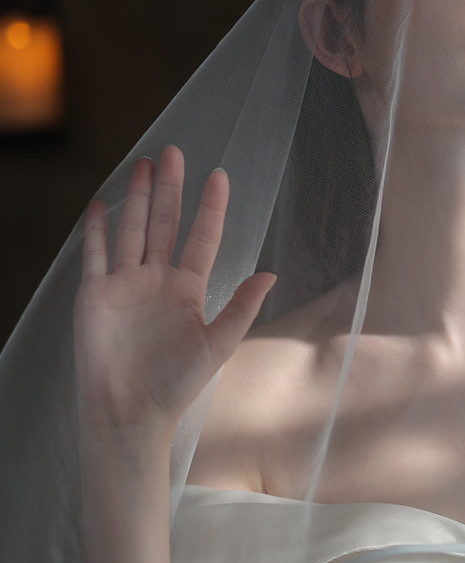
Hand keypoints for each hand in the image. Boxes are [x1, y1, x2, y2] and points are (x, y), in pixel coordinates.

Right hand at [74, 146, 274, 435]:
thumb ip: (242, 307)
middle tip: (176, 151)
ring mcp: (125, 285)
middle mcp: (157, 281)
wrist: (132, 411)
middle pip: (166, 224)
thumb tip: (271, 274)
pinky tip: (103, 204)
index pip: (202, 238)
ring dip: (139, 198)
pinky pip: (96, 255)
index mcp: (189, 290)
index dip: (210, 208)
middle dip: (171, 189)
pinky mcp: (95, 295)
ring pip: (134, 230)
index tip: (219, 176)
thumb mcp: (218, 345)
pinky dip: (98, 230)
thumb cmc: (178, 384)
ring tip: (147, 164)